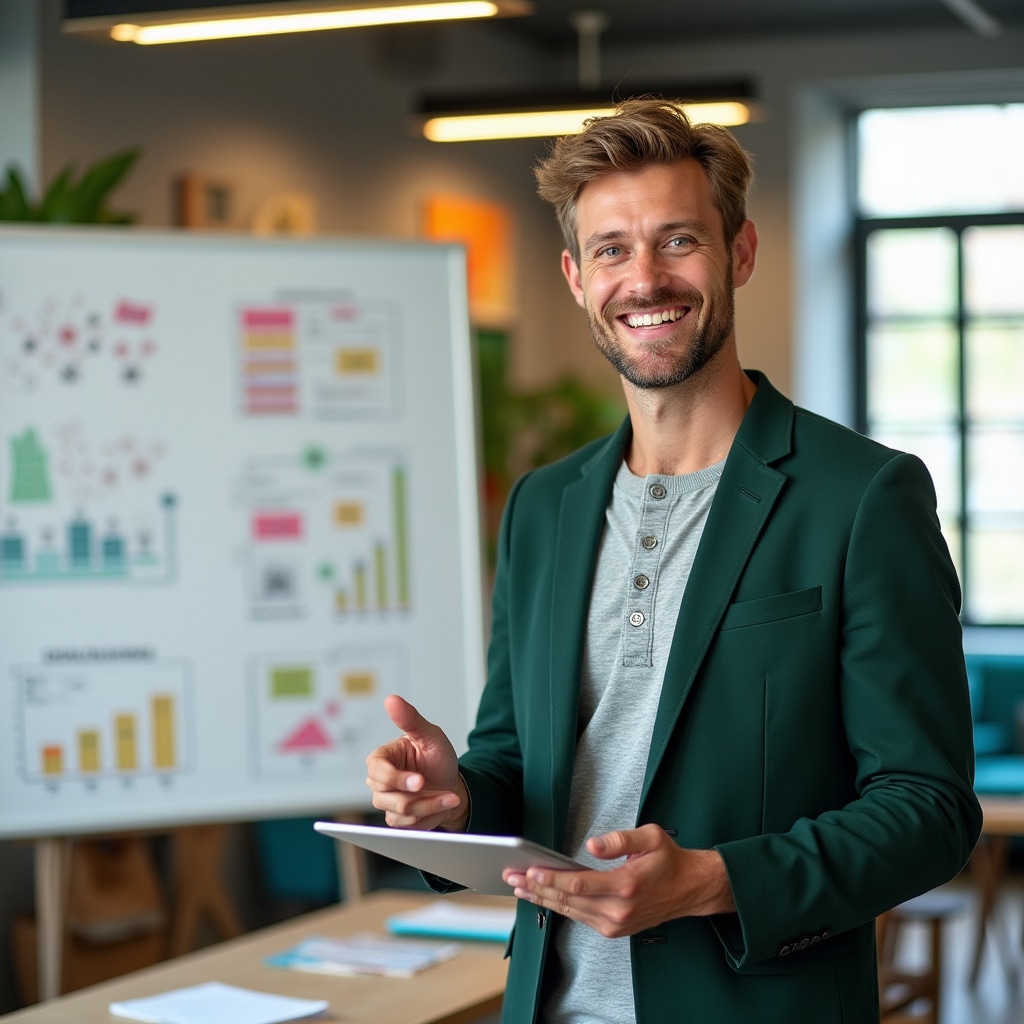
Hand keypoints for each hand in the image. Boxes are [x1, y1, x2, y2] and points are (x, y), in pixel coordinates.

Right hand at [365, 694, 468, 831]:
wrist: (450, 783)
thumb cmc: (436, 757)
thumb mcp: (430, 735)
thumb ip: (410, 719)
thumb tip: (391, 699)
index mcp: (381, 759)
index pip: (377, 771)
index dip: (397, 778)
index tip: (419, 781)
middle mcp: (378, 782)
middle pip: (387, 796)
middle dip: (419, 796)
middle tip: (443, 793)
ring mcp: (386, 802)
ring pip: (400, 812)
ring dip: (430, 806)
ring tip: (448, 797)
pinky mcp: (396, 819)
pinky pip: (408, 825)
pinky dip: (429, 816)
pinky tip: (441, 804)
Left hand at [502, 824, 734, 937]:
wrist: (690, 889)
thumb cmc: (669, 859)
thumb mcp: (651, 837)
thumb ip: (620, 839)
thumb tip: (593, 844)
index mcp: (626, 886)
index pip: (579, 884)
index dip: (551, 878)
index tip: (530, 869)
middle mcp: (618, 910)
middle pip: (568, 900)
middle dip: (537, 888)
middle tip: (512, 877)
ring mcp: (616, 923)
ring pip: (570, 912)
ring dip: (542, 899)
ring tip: (519, 887)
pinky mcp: (614, 928)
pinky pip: (579, 917)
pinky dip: (558, 907)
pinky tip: (543, 896)